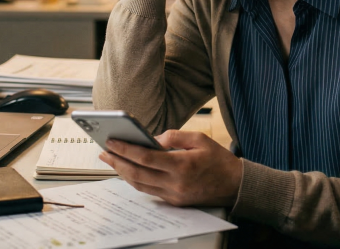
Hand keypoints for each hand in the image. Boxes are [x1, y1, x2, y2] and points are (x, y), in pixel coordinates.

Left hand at [99, 130, 241, 207]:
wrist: (235, 186)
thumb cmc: (219, 161)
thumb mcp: (200, 139)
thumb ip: (175, 136)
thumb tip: (153, 139)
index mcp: (182, 165)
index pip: (145, 158)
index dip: (125, 149)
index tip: (111, 140)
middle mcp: (175, 183)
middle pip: (137, 173)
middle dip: (117, 161)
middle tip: (103, 151)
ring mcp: (174, 195)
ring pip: (140, 185)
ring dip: (122, 172)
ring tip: (111, 159)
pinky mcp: (174, 201)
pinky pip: (148, 191)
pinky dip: (135, 180)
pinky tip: (128, 170)